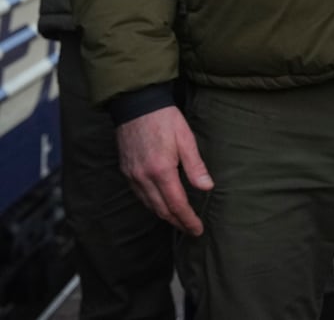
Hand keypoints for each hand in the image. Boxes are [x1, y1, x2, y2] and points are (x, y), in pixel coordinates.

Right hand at [115, 106, 211, 235]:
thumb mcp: (186, 139)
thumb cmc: (165, 119)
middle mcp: (143, 178)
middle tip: (191, 229)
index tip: (197, 230)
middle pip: (161, 209)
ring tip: (179, 221)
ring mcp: (132, 176)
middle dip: (177, 222)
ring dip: (164, 215)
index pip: (176, 204)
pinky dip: (152, 204)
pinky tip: (161, 204)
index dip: (187, 219)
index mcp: (161, 171)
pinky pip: (139, 195)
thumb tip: (207, 188)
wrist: (136, 105)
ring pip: (149, 205)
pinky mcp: (126, 171)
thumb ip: (195, 166)